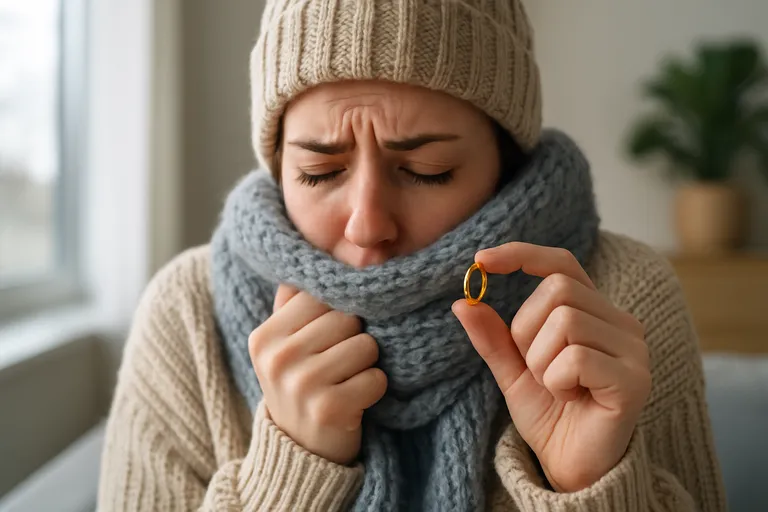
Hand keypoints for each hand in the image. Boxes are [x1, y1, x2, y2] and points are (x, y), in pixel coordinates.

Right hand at [249, 285, 387, 464]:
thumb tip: (325, 247)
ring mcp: (300, 384)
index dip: (340, 312)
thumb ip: (296, 300)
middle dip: (355, 338)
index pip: (323, 295)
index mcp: (264, 335)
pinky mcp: (328, 409)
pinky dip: (374, 389)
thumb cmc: (302, 383)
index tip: (331, 336)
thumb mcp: (286, 343)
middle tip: (339, 364)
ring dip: (367, 364)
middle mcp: (277, 357)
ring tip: (346, 380)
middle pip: (348, 318)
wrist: (300, 450)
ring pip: (366, 345)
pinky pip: (376, 378)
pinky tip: (354, 401)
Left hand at [452, 243, 650, 491]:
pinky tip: (572, 398)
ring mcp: (632, 349)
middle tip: (537, 368)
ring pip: (566, 321)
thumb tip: (463, 302)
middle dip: (528, 330)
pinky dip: (557, 380)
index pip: (561, 263)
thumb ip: (494, 337)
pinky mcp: (634, 379)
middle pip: (558, 289)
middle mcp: (621, 323)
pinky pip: (575, 357)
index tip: (480, 260)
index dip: (522, 254)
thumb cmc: (551, 415)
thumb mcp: (513, 371)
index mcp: (594, 312)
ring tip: (556, 386)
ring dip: (541, 361)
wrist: (572, 466)